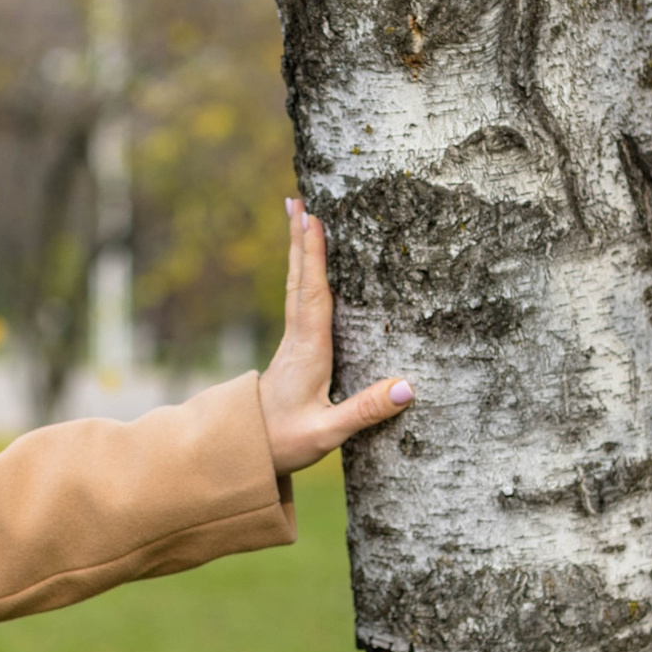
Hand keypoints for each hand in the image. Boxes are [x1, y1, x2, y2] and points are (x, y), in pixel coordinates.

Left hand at [259, 196, 412, 476]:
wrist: (243, 452)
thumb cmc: (284, 442)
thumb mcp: (327, 434)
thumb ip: (365, 411)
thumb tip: (407, 388)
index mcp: (308, 351)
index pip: (313, 295)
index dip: (313, 256)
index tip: (314, 219)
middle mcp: (297, 339)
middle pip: (298, 279)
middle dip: (299, 239)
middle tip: (297, 200)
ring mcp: (293, 343)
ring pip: (295, 286)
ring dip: (297, 250)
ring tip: (297, 216)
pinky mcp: (293, 351)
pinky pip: (298, 300)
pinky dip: (302, 273)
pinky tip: (304, 266)